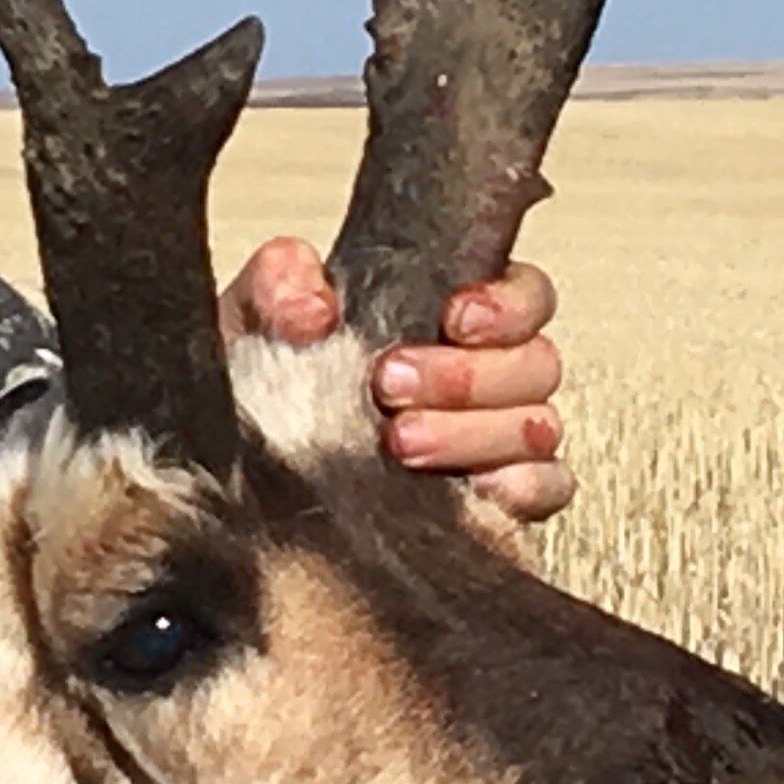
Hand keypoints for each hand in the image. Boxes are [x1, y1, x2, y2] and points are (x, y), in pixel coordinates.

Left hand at [219, 236, 571, 523]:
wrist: (236, 466)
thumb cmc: (263, 381)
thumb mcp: (254, 316)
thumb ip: (279, 283)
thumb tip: (313, 308)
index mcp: (448, 316)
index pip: (524, 294)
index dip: (506, 303)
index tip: (453, 317)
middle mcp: (485, 376)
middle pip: (536, 362)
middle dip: (466, 374)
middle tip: (391, 383)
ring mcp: (497, 440)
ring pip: (537, 425)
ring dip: (473, 432)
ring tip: (399, 441)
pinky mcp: (497, 501)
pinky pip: (547, 488)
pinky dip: (519, 486)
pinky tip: (467, 487)